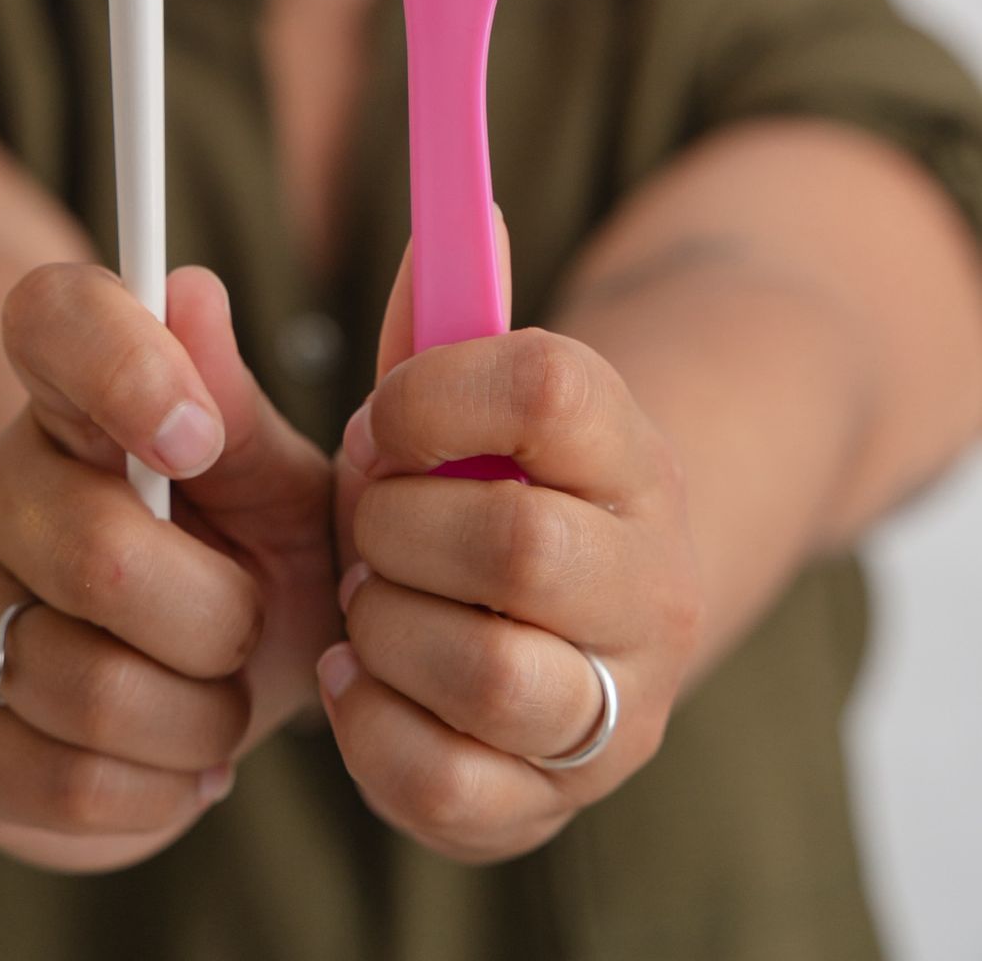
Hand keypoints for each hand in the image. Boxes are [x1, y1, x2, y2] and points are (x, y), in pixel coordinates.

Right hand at [0, 260, 339, 872]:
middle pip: (103, 558)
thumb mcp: (273, 479)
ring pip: (90, 687)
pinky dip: (156, 793)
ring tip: (211, 698)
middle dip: (223, 619)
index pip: (52, 318)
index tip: (198, 441)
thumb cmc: (242, 551)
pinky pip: (63, 785)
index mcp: (72, 393)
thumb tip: (191, 293)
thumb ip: (236, 403)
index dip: (124, 369)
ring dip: (199, 718)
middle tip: (243, 625)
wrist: (184, 671)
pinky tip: (171, 760)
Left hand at [321, 209, 703, 863]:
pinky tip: (359, 677)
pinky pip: (451, 785)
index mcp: (630, 449)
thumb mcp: (471, 392)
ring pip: (487, 673)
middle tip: (366, 522)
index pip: (546, 389)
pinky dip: (371, 728)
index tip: (382, 417)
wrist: (584, 616)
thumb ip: (443, 311)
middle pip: (515, 545)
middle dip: (395, 527)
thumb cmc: (494, 482)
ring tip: (370, 602)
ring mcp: (617, 702)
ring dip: (385, 627)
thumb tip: (458, 210)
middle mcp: (651, 580)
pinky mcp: (557, 800)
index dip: (431, 395)